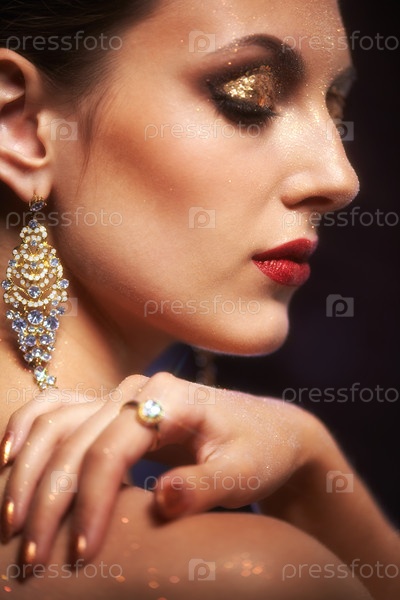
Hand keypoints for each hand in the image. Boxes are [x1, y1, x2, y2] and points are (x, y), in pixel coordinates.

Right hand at [0, 371, 320, 567]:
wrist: (266, 431)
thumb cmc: (259, 451)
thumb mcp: (244, 474)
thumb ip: (204, 487)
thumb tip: (159, 499)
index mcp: (170, 398)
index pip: (111, 450)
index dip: (90, 503)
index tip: (82, 554)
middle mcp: (138, 389)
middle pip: (74, 440)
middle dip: (48, 499)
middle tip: (32, 555)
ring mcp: (122, 394)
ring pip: (56, 424)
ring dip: (27, 471)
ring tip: (12, 522)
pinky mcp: (112, 407)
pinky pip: (58, 410)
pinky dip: (27, 430)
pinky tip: (5, 458)